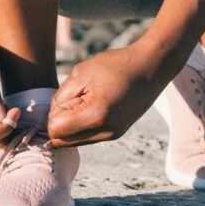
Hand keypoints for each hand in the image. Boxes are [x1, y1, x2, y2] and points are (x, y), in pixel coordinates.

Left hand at [47, 41, 172, 147]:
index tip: (69, 94)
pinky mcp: (118, 132)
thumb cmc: (117, 64)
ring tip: (88, 99)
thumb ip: (61, 97)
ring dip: (73, 124)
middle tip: (76, 97)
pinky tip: (97, 104)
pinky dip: (85, 124)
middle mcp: (106, 131)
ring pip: (75, 141)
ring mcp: (113, 134)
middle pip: (62, 141)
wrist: (152, 65)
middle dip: (61, 121)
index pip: (55, 130)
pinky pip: (89, 136)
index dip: (55, 111)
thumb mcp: (81, 73)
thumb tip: (51, 117)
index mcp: (96, 116)